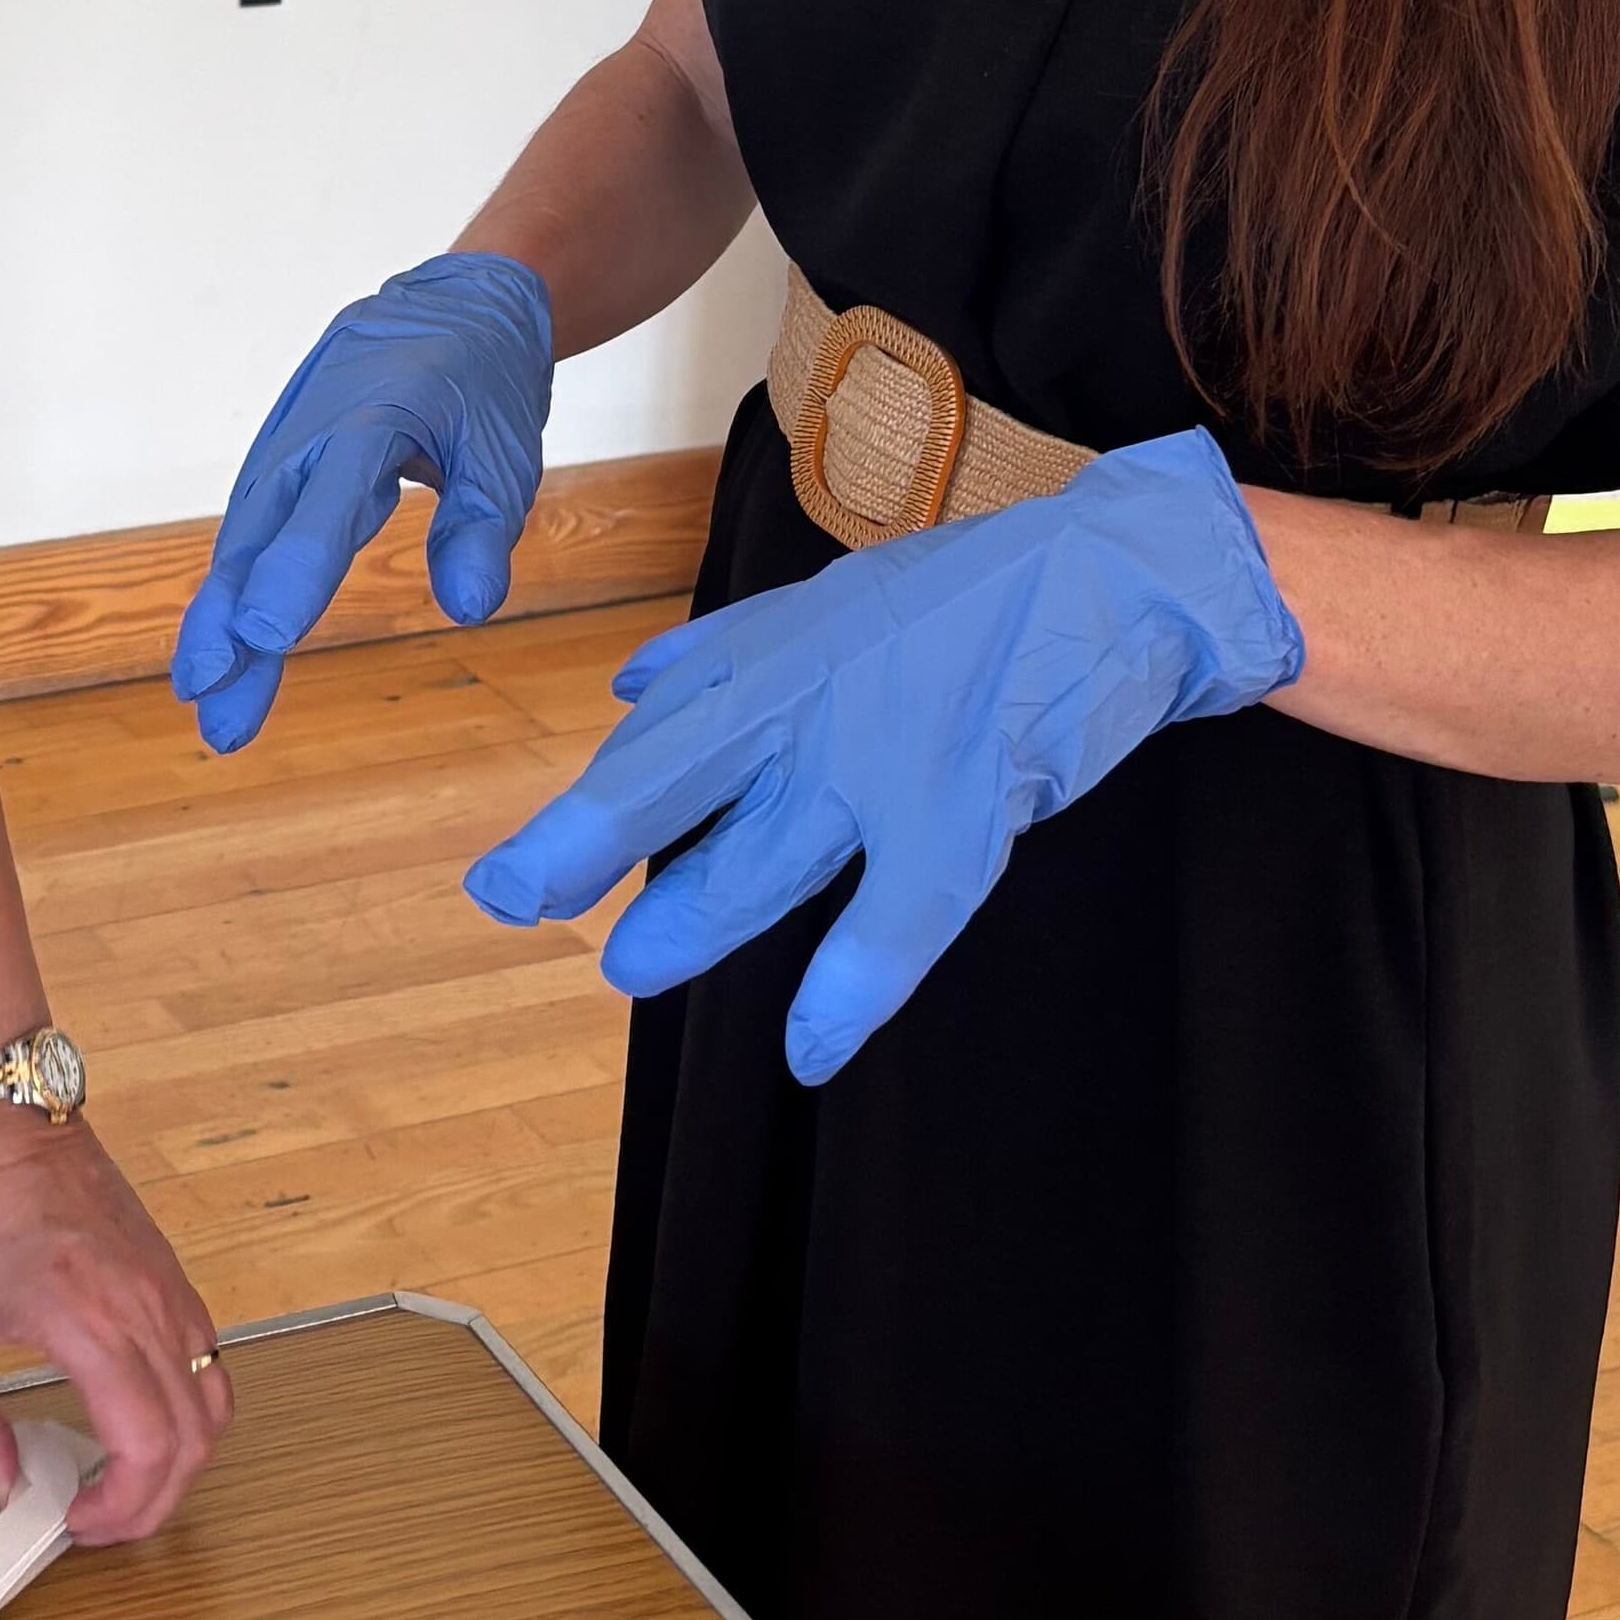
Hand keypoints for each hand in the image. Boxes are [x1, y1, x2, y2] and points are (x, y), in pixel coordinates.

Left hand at [0, 1113, 232, 1540]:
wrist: (7, 1128)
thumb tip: (0, 1483)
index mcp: (90, 1324)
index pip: (146, 1447)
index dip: (123, 1506)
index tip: (79, 1519)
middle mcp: (147, 1313)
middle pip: (194, 1443)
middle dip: (155, 1504)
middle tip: (103, 1521)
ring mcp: (171, 1297)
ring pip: (216, 1409)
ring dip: (183, 1464)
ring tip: (126, 1484)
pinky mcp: (176, 1285)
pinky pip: (211, 1368)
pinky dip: (190, 1416)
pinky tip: (140, 1426)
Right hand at [171, 251, 554, 752]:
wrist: (454, 305)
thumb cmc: (483, 380)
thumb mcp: (505, 450)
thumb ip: (482, 528)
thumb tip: (469, 610)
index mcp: (370, 420)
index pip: (324, 506)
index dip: (293, 573)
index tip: (264, 638)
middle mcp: (308, 437)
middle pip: (257, 537)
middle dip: (225, 619)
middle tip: (206, 695)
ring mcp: (283, 452)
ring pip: (242, 543)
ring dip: (216, 622)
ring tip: (204, 698)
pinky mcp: (278, 469)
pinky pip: (249, 536)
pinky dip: (230, 592)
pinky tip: (218, 654)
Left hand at [465, 431, 1304, 1079]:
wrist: (1118, 572)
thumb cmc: (971, 600)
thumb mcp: (829, 607)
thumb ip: (724, 654)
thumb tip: (628, 687)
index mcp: (771, 659)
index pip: (652, 742)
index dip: (579, 818)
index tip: (501, 886)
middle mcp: (808, 700)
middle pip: (672, 776)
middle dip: (584, 842)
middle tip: (510, 901)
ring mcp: (884, 751)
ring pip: (766, 850)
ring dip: (697, 917)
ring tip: (630, 969)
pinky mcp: (967, 798)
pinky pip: (897, 912)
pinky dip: (852, 984)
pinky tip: (811, 1046)